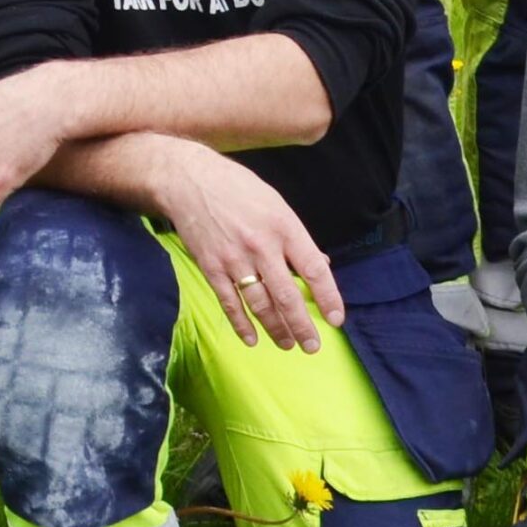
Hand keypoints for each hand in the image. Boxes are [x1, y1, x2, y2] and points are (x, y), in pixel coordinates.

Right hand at [157, 144, 344, 351]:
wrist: (189, 181)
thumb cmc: (238, 188)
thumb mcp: (276, 204)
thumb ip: (297, 237)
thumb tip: (322, 263)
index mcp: (283, 226)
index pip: (313, 268)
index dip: (328, 296)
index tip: (336, 319)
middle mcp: (261, 246)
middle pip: (286, 295)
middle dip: (302, 325)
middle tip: (312, 346)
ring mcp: (234, 259)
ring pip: (259, 304)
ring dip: (275, 328)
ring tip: (287, 344)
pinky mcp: (211, 268)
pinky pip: (229, 302)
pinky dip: (241, 324)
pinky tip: (252, 338)